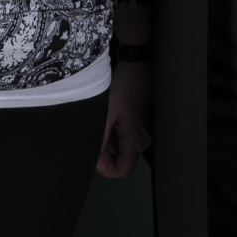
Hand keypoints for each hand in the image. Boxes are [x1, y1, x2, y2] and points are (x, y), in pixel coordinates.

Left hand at [97, 60, 151, 177]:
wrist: (136, 66)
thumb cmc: (123, 88)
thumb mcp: (106, 114)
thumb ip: (100, 139)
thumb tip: (93, 158)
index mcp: (136, 141)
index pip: (123, 171)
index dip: (106, 169)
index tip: (95, 154)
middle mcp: (143, 140)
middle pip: (123, 161)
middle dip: (105, 154)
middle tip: (95, 137)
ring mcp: (144, 132)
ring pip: (122, 148)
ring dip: (109, 141)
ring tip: (103, 121)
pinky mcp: (141, 124)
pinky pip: (126, 137)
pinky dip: (114, 132)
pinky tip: (110, 116)